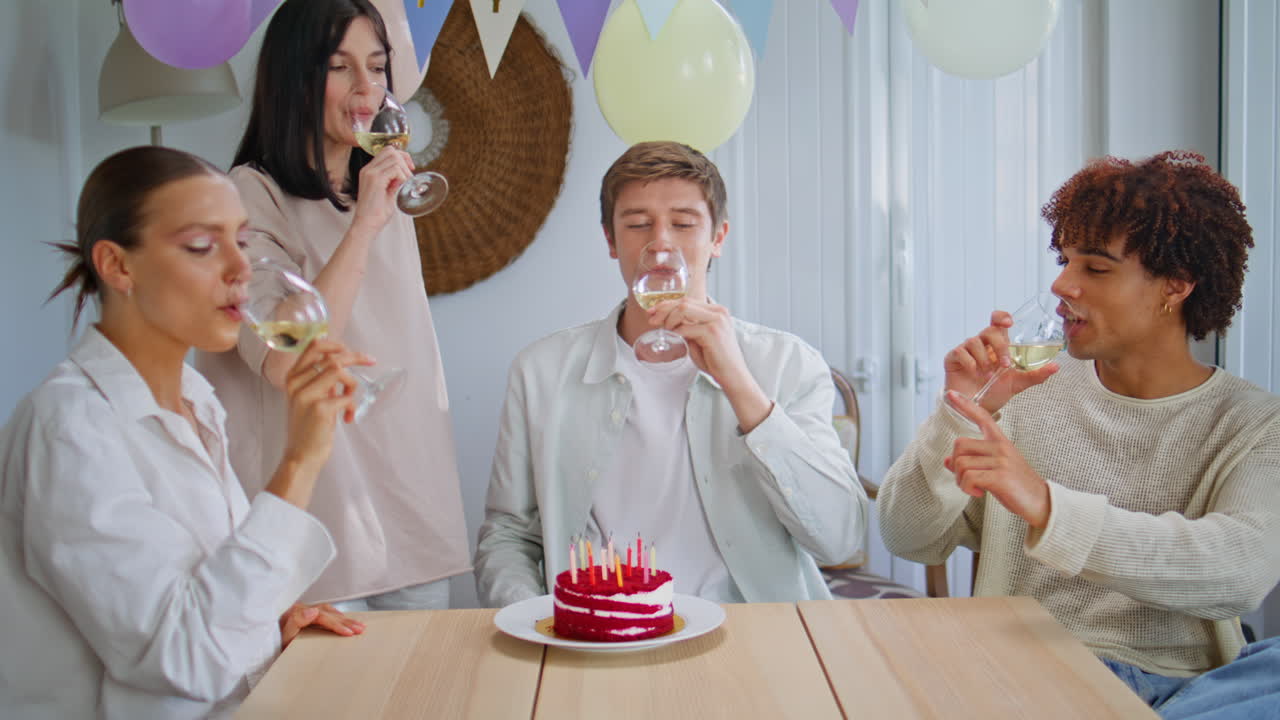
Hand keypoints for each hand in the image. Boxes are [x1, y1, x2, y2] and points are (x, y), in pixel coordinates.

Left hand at [279, 603, 365, 647]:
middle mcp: (300, 609)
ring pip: (329, 611)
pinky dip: (337, 617)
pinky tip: (346, 621)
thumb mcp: (282, 636)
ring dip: (344, 619)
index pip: (322, 615)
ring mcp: (303, 612)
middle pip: (328, 612)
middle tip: (360, 629)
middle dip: (346, 621)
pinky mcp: (305, 618)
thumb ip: (296, 622)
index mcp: (296, 612)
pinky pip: (325, 614)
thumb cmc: (272, 644)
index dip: (337, 624)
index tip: (348, 633)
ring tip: (359, 626)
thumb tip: (312, 610)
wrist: (261, 647)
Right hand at [281, 338, 373, 474]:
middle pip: (332, 357)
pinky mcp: (319, 409)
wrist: (301, 456)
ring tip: (350, 402)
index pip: (313, 346)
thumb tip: (343, 363)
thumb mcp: (309, 398)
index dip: (336, 344)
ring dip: (353, 385)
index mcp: (292, 378)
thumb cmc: (309, 428)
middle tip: (371, 361)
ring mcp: (306, 395)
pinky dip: (352, 406)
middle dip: (357, 357)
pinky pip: (347, 397)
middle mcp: (296, 383)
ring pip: (340, 371)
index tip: (351, 350)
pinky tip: (347, 418)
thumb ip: (321, 381)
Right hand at [351, 147, 414, 233]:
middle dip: (405, 160)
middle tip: (410, 175)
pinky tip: (402, 187)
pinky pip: (395, 169)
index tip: (410, 167)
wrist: (366, 225)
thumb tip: (405, 174)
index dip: (401, 156)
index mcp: (369, 171)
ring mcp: (371, 173)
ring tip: (405, 184)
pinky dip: (403, 176)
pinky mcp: (376, 180)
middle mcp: (368, 169)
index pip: (386, 152)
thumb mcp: (388, 193)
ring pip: (394, 158)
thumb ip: (394, 182)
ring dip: (405, 170)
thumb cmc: (377, 213)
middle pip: (391, 151)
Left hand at [648, 298, 771, 431]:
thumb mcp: (699, 339)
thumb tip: (666, 320)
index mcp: (717, 311)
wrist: (732, 376)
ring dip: (669, 319)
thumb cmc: (716, 360)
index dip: (667, 304)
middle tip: (651, 319)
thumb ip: (687, 327)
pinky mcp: (712, 332)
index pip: (688, 300)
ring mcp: (717, 320)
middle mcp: (719, 311)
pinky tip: (675, 336)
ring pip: (683, 309)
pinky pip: (686, 327)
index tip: (653, 312)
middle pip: (684, 301)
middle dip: (663, 309)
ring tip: (666, 330)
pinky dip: (676, 331)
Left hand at [942, 390, 1050, 528]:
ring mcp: (1001, 461)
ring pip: (961, 464)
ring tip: (974, 488)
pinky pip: (968, 478)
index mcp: (1001, 441)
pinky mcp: (1000, 476)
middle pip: (960, 444)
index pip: (982, 417)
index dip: (965, 405)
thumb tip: (947, 460)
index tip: (950, 393)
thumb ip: (971, 463)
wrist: (1040, 502)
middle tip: (966, 479)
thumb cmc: (1016, 486)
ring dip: (961, 481)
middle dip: (955, 464)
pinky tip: (979, 493)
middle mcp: (1000, 447)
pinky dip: (967, 488)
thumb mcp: (993, 470)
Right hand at [944, 310, 1057, 412]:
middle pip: (989, 330)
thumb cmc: (995, 392)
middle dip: (999, 346)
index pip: (997, 322)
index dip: (1001, 317)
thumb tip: (1056, 366)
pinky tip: (974, 372)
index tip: (1009, 323)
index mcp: (997, 345)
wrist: (976, 409)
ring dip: (984, 358)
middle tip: (1005, 364)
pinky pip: (960, 351)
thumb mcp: (1018, 384)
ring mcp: (966, 350)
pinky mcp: (952, 358)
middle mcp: (982, 344)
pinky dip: (969, 362)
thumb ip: (1036, 374)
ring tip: (988, 374)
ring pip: (974, 341)